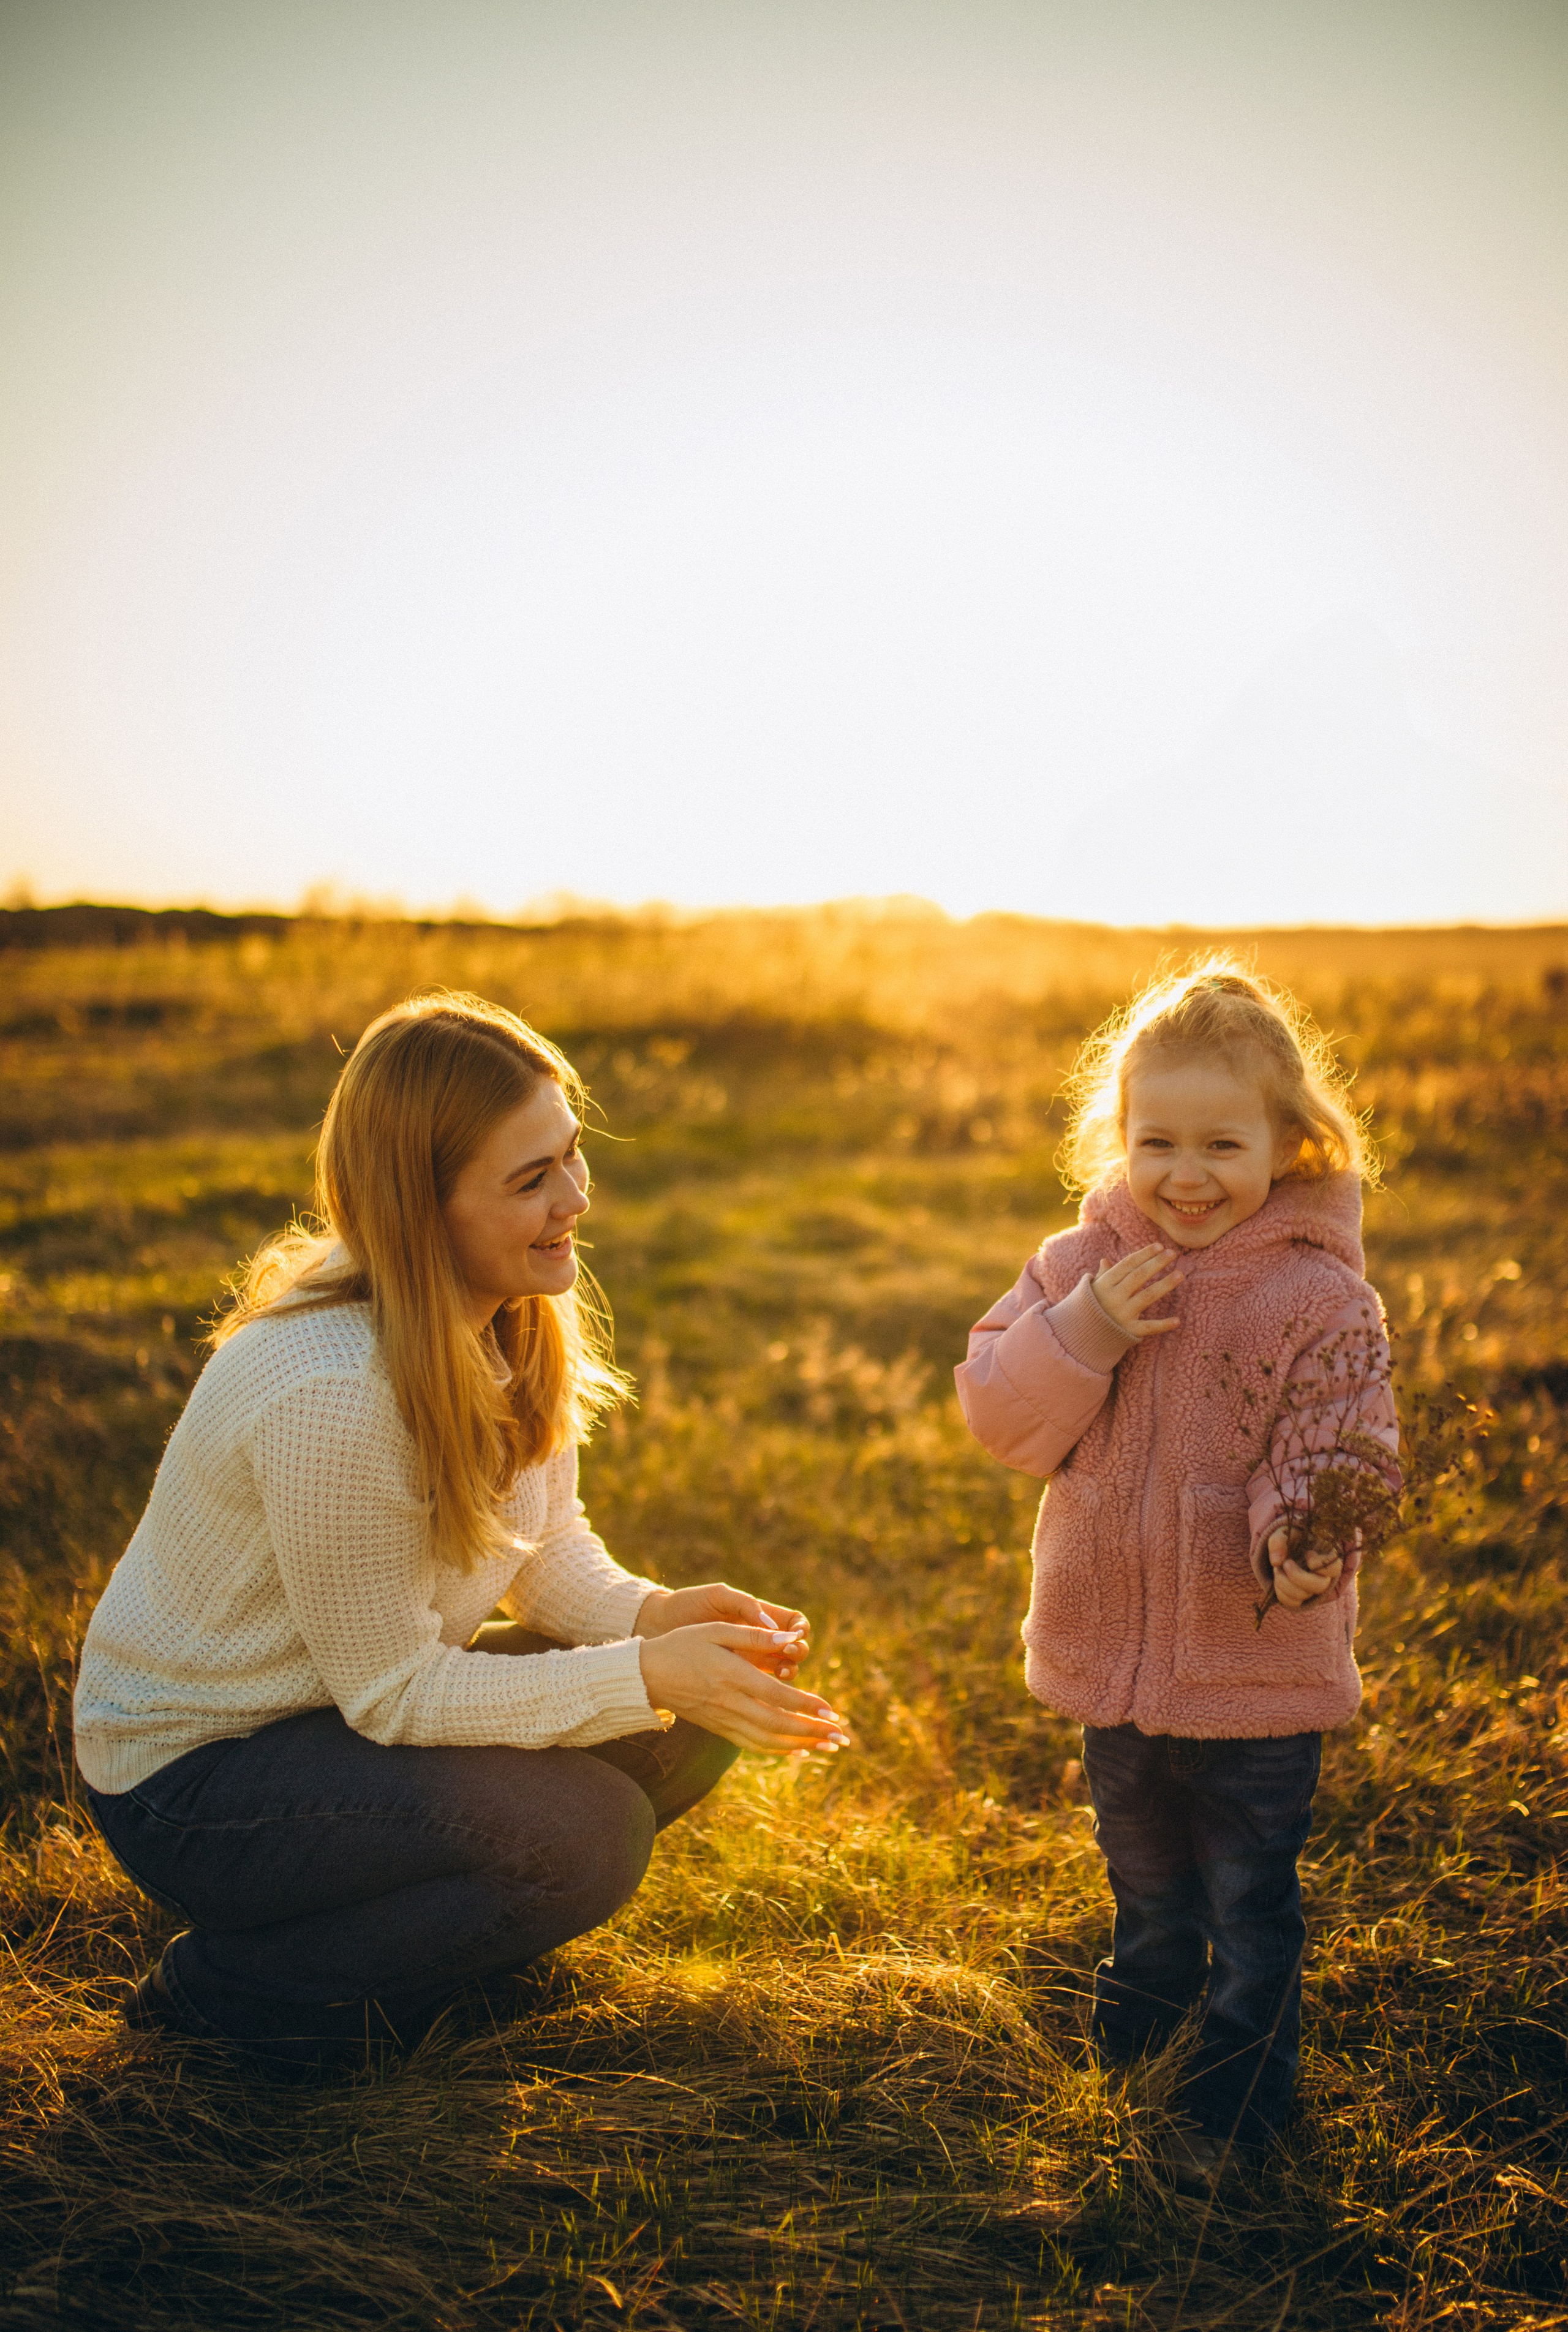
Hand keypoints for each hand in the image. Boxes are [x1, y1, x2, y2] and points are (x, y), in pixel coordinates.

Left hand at [635, 1582, 810, 1679]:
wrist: (657, 1625)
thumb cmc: (687, 1605)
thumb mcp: (717, 1596)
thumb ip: (745, 1605)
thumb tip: (774, 1627)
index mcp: (758, 1616)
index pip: (794, 1623)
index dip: (800, 1629)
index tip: (796, 1633)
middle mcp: (759, 1640)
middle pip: (795, 1650)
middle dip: (797, 1652)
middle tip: (786, 1653)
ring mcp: (750, 1660)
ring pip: (784, 1670)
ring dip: (790, 1672)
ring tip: (781, 1672)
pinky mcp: (736, 1679)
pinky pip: (762, 1688)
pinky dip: (771, 1692)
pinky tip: (770, 1693)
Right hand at [637, 1622, 849, 1755]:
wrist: (647, 1675)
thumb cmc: (683, 1644)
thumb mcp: (717, 1629)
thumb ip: (754, 1635)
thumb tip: (790, 1639)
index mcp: (732, 1675)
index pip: (777, 1696)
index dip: (806, 1706)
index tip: (832, 1711)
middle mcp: (729, 1702)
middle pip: (777, 1725)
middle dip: (812, 1732)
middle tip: (840, 1737)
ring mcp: (723, 1719)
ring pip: (767, 1740)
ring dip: (800, 1745)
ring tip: (827, 1747)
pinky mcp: (719, 1728)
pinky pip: (752, 1745)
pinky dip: (777, 1749)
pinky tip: (796, 1750)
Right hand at [1092, 1245, 1183, 1338]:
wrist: (1080, 1336)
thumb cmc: (1089, 1308)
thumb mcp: (1092, 1290)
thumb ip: (1102, 1276)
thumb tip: (1105, 1261)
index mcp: (1104, 1284)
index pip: (1127, 1264)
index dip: (1144, 1254)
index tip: (1159, 1246)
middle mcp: (1113, 1297)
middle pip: (1138, 1276)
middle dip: (1156, 1263)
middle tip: (1173, 1253)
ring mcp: (1121, 1314)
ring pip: (1147, 1296)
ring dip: (1165, 1284)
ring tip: (1180, 1274)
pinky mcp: (1128, 1331)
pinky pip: (1148, 1327)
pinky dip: (1163, 1325)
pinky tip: (1177, 1320)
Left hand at [1266, 1528, 1343, 1608]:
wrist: (1288, 1549)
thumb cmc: (1292, 1538)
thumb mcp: (1285, 1532)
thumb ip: (1279, 1541)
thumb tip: (1276, 1562)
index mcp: (1327, 1558)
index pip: (1335, 1568)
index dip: (1319, 1563)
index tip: (1308, 1553)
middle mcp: (1324, 1576)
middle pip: (1320, 1586)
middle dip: (1297, 1576)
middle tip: (1286, 1563)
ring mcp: (1313, 1589)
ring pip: (1304, 1596)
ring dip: (1285, 1583)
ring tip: (1278, 1568)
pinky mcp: (1301, 1597)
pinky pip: (1293, 1603)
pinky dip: (1280, 1592)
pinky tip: (1278, 1578)